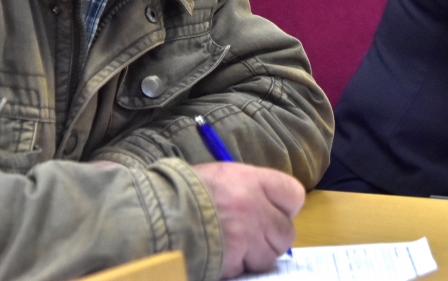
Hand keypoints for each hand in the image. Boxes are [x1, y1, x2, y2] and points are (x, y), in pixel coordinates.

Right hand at [192, 162, 304, 277]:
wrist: (154, 213)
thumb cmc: (181, 190)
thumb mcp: (218, 177)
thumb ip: (247, 189)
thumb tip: (266, 205)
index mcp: (251, 181)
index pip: (293, 195)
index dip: (284, 207)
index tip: (273, 211)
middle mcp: (254, 208)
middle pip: (286, 232)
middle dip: (271, 238)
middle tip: (252, 236)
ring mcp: (245, 237)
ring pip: (268, 256)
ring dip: (254, 256)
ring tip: (231, 247)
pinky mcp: (233, 261)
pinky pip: (246, 270)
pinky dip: (236, 267)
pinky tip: (219, 256)